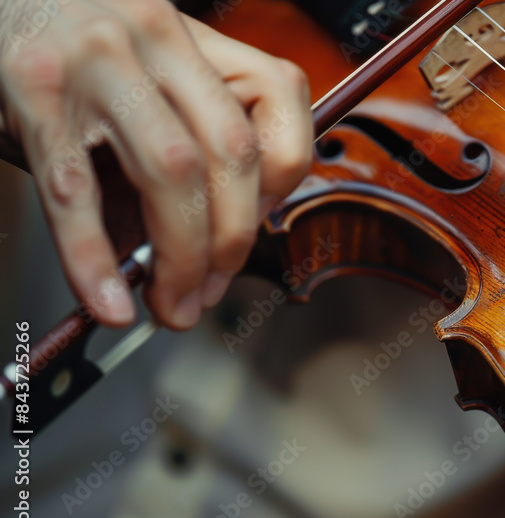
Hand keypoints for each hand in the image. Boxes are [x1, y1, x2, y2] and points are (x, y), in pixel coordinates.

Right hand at [0, 0, 312, 328]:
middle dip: (232, 240)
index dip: (282, 176)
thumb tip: (195, 250)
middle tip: (210, 291)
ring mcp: (95, 62)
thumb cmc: (67, 39)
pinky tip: (106, 298)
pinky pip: (75, 189)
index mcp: (193, 38)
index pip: (282, 95)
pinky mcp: (32, 88)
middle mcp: (155, 39)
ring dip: (181, 256)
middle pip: (232, 151)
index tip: (259, 225)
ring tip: (170, 302)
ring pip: (171, 171)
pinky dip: (92, 257)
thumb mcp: (139, 69)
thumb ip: (177, 139)